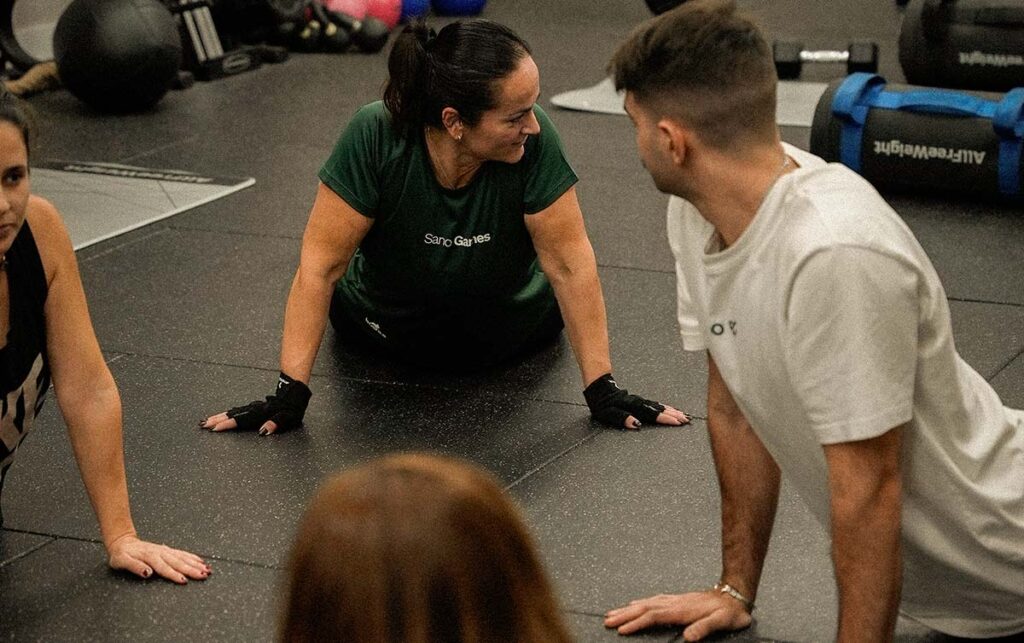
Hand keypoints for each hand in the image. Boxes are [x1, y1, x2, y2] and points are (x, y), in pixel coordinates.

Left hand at [107, 534, 210, 583]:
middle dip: (192, 569)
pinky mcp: (168, 550)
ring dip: (196, 563)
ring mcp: (165, 550)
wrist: (123, 542)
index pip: (164, 568)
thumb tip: (148, 573)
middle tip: (204, 575)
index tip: (184, 580)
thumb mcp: (121, 562)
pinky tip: (200, 560)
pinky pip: (182, 553)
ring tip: (207, 569)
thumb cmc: (121, 555)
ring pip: (183, 557)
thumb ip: (135, 567)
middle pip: (178, 562)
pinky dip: (193, 557)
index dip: (174, 574)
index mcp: (150, 556)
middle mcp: (161, 552)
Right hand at [200, 372, 311, 435]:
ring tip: (204, 421)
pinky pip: (236, 411)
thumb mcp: (288, 418)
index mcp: (260, 413)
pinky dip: (226, 414)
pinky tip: (220, 416)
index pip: (241, 420)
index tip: (215, 428)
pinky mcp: (252, 407)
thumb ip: (275, 424)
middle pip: (232, 415)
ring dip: (218, 417)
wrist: (293, 392)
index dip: (228, 425)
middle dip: (216, 420)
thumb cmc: (292, 408)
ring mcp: (252, 407)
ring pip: (232, 412)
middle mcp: (253, 409)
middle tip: (202, 424)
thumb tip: (263, 431)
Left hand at [583, 373, 689, 428]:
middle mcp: (639, 403)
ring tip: (684, 416)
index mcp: (632, 407)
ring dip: (672, 411)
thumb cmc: (601, 403)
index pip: (651, 414)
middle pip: (659, 409)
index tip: (677, 422)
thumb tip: (636, 424)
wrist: (599, 387)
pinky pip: (655, 405)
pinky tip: (672, 410)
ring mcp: (640, 401)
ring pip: (659, 406)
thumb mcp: (607, 413)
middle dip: (674, 415)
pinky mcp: (639, 401)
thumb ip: (622, 418)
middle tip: (687, 420)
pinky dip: (665, 408)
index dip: (665, 418)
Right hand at [604, 590, 752, 640]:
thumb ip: (704, 628)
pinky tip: (635, 604)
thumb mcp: (721, 622)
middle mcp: (675, 603)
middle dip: (625, 615)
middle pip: (644, 608)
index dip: (637, 623)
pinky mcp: (677, 600)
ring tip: (613, 613)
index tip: (622, 630)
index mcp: (681, 610)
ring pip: (646, 603)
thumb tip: (688, 638)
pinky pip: (653, 600)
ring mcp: (675, 600)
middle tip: (607, 621)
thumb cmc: (729, 612)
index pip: (654, 616)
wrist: (735, 595)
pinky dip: (640, 603)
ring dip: (628, 609)